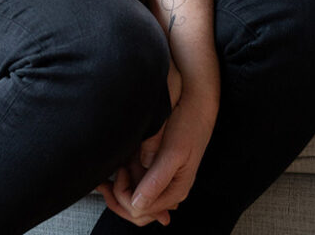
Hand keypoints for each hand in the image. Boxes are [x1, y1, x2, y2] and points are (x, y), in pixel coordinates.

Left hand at [128, 83, 218, 221]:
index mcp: (175, 190)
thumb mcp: (173, 152)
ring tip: (123, 157)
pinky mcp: (158, 165)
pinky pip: (137, 176)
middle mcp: (168, 188)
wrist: (197, 103)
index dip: (123, 194)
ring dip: (123, 178)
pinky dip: (128, 168)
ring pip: (134, 191)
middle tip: (116, 167)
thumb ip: (157, 179)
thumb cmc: (189, 125)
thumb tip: (136, 203)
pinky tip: (127, 153)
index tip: (121, 171)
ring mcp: (163, 177)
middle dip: (119, 191)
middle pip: (135, 207)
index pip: (139, 210)